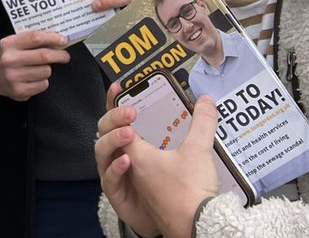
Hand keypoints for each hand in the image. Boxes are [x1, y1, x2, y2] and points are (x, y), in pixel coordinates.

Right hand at [0, 30, 69, 100]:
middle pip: (43, 56)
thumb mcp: (15, 43)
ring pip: (46, 71)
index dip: (52, 38)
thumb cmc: (11, 57)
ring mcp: (13, 76)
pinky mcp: (19, 90)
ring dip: (48, 69)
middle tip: (65, 56)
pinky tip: (35, 78)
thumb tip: (57, 39)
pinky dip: (43, 81)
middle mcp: (9, 60)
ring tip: (40, 68)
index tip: (63, 40)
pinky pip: (43, 84)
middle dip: (59, 55)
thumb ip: (32, 40)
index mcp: (9, 44)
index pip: (35, 38)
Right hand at [96, 84, 220, 237]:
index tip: (119, 87)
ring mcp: (118, 173)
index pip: (120, 117)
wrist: (187, 221)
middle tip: (130, 113)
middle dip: (113, 116)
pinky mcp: (118, 193)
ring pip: (101, 149)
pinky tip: (127, 161)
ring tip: (129, 133)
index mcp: (139, 141)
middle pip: (105, 128)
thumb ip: (200, 122)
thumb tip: (207, 99)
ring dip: (113, 138)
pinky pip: (108, 177)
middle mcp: (124, 154)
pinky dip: (116, 167)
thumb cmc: (186, 186)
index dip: (115, 101)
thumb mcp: (196, 148)